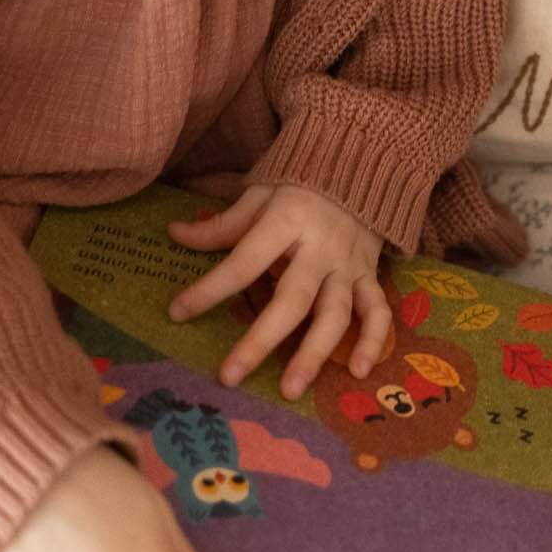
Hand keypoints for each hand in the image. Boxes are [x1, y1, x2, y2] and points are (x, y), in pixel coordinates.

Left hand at [168, 185, 391, 398]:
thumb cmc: (303, 183)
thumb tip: (174, 234)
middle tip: (230, 377)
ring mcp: (348, 265)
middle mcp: (320, 248)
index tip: (177, 313)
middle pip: (292, 300)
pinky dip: (372, 340)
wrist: (367, 162)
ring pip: (335, 315)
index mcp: (288, 222)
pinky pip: (377, 310)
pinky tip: (358, 371)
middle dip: (260, 341)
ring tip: (290, 389)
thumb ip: (223, 224)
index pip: (243, 263)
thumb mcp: (261, 194)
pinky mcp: (370, 274)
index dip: (209, 289)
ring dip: (314, 354)